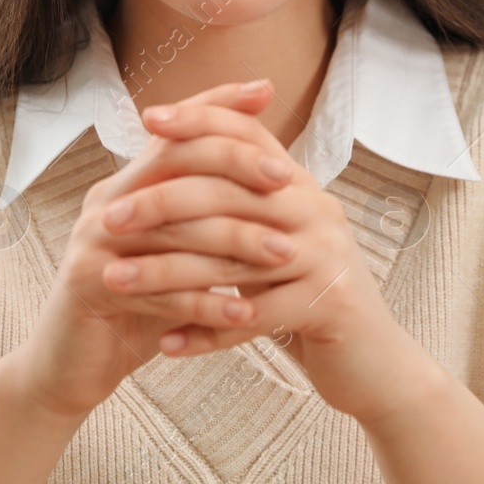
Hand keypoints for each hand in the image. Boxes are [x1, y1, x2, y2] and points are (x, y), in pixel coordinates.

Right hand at [8, 80, 296, 420]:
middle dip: (236, 167)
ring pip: (174, 229)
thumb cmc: (136, 305)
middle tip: (289, 180)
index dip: (216, 104)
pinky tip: (246, 314)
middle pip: (175, 163)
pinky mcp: (86, 284)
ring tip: (287, 254)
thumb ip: (207, 212)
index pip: (174, 130)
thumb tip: (271, 170)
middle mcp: (106, 201)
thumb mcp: (175, 251)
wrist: (70, 366)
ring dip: (236, 241)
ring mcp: (91, 240)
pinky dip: (207, 302)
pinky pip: (159, 289)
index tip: (267, 90)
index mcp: (127, 184)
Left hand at [105, 85, 423, 424]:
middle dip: (159, 204)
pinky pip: (252, 317)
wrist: (377, 363)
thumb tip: (177, 165)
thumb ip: (240, 204)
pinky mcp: (329, 305)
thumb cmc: (309, 298)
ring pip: (230, 259)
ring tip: (116, 281)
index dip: (199, 120)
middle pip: (227, 193)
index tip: (147, 119)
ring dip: (165, 273)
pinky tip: (165, 345)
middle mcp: (317, 210)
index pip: (248, 134)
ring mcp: (326, 256)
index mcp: (301, 187)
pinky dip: (204, 333)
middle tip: (107, 219)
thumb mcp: (277, 240)